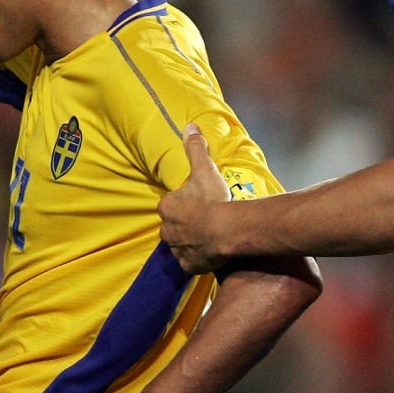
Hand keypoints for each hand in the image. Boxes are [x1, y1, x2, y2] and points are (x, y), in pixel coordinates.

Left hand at [158, 124, 233, 273]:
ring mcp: (177, 249)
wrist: (226, 230)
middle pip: (173, 226)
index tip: (199, 203)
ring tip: (208, 237)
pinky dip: (197, 260)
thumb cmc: (214, 199)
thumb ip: (195, 148)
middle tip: (205, 220)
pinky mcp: (188, 266)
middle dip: (185, 224)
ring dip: (191, 241)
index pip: (171, 204)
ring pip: (180, 245)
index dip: (185, 204)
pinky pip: (190, 263)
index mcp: (167, 207)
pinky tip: (209, 254)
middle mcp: (167, 230)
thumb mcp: (204, 169)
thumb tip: (190, 126)